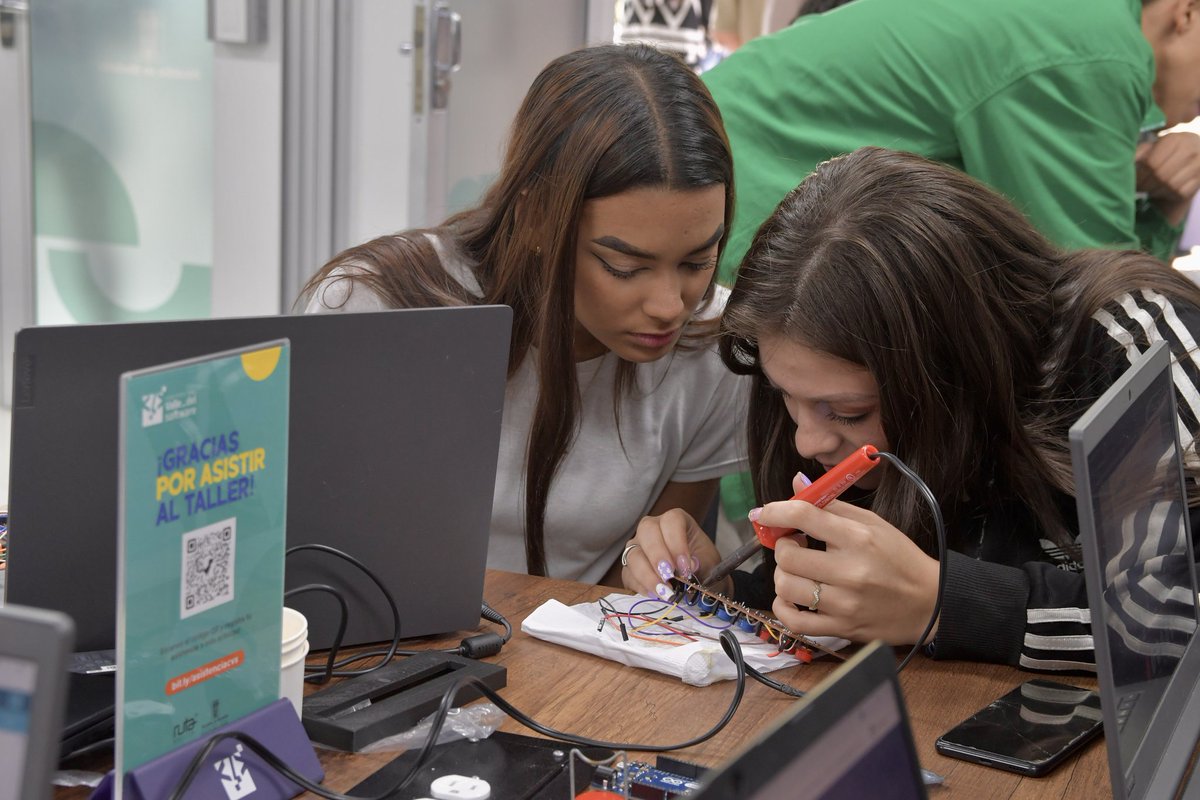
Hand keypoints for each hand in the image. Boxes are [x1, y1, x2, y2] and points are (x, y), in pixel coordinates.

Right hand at [621, 508, 724, 599]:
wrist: (696, 578)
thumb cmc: (702, 563)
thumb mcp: (709, 562)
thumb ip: (701, 563)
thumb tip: (689, 566)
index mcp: (675, 520)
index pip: (671, 521)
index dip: (677, 543)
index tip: (685, 566)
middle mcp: (652, 528)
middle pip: (647, 531)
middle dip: (658, 555)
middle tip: (670, 576)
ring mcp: (638, 546)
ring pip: (633, 554)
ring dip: (648, 575)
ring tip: (664, 591)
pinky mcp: (630, 567)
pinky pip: (628, 575)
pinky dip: (641, 587)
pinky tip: (655, 596)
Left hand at [761, 499, 939, 644]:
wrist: (929, 603)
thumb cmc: (898, 558)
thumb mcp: (872, 523)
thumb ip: (831, 505)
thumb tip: (797, 483)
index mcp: (858, 539)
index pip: (804, 516)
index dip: (775, 510)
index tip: (764, 512)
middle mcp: (850, 572)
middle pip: (787, 556)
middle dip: (783, 546)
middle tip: (794, 544)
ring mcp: (844, 605)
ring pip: (786, 587)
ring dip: (782, 575)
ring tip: (798, 570)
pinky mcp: (841, 629)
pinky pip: (793, 621)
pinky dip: (783, 606)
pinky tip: (792, 596)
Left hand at [1136, 132, 1199, 225]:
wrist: (1196, 153)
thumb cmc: (1166, 151)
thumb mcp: (1154, 146)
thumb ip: (1140, 152)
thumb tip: (1123, 161)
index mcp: (1175, 139)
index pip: (1151, 163)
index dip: (1139, 175)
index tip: (1131, 180)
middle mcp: (1190, 150)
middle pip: (1160, 175)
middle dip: (1145, 185)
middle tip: (1138, 188)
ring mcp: (1199, 165)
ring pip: (1170, 186)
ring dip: (1155, 191)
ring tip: (1148, 189)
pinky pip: (1180, 192)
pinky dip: (1167, 195)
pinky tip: (1162, 191)